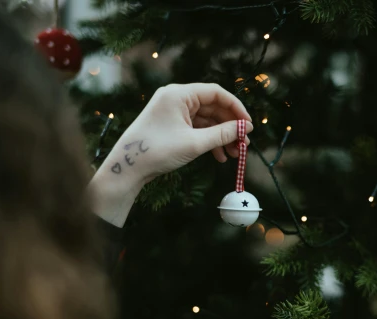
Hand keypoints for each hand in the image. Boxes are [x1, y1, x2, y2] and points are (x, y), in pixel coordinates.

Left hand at [88, 83, 252, 226]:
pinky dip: (209, 141)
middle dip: (230, 127)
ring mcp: (173, 113)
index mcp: (178, 94)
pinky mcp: (172, 126)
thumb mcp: (195, 143)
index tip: (249, 125)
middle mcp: (176, 99)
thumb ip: (223, 134)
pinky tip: (220, 156)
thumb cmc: (158, 151)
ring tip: (235, 155)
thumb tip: (245, 128)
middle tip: (244, 144)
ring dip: (222, 137)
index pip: (216, 93)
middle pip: (212, 107)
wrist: (128, 168)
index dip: (236, 108)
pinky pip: (197, 129)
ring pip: (206, 121)